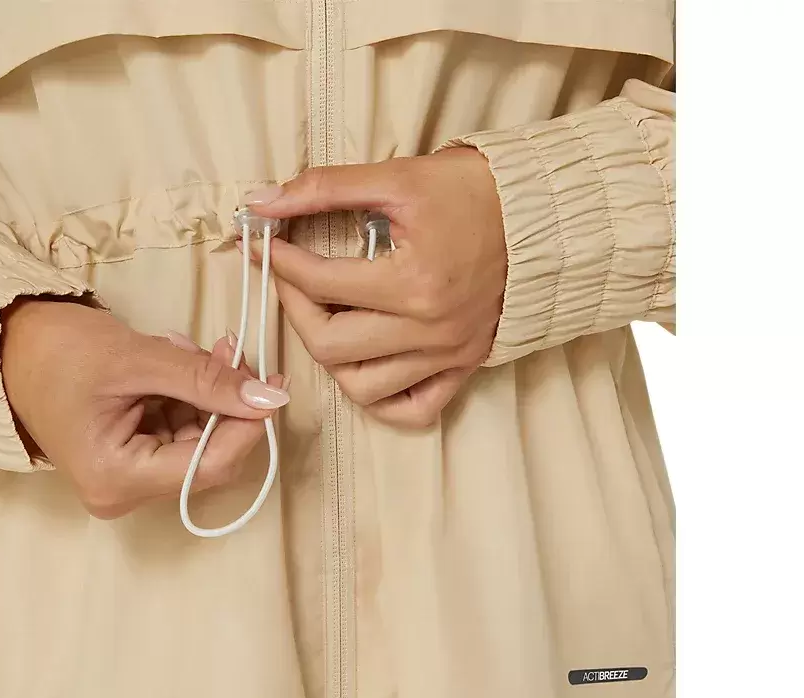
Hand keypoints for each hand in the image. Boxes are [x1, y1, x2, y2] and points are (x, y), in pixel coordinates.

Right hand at [1, 299, 288, 518]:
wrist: (6, 344)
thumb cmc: (57, 350)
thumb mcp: (139, 359)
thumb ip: (208, 380)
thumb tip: (271, 398)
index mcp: (118, 479)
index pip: (210, 466)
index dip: (249, 426)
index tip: (272, 383)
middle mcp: (123, 491)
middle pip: (207, 456)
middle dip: (226, 402)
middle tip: (229, 349)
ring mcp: (126, 478)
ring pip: (197, 439)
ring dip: (206, 392)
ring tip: (190, 349)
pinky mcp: (129, 458)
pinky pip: (178, 431)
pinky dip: (187, 395)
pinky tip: (176, 361)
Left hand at [245, 147, 506, 427]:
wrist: (546, 216)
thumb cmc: (475, 192)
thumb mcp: (399, 178)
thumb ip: (325, 188)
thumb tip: (262, 201)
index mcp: (412, 282)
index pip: (319, 283)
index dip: (280, 262)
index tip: (267, 244)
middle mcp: (429, 329)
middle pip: (330, 346)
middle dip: (296, 309)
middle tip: (293, 279)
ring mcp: (447, 355)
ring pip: (362, 386)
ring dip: (332, 356)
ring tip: (329, 318)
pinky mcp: (462, 367)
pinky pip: (411, 409)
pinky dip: (381, 398)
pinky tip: (368, 363)